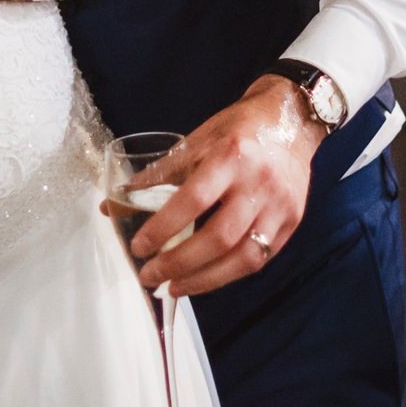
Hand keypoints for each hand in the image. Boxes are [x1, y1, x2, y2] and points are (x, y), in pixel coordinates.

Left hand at [128, 76, 323, 296]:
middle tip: (150, 276)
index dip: (164, 227)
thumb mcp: (197, 140)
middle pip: (219, 237)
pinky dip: (228, 274)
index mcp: (231, 155)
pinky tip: (204, 279)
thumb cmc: (238, 129)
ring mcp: (280, 206)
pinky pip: (259, 259)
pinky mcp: (292, 222)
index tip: (139, 247)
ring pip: (243, 257)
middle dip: (180, 263)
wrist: (293, 119)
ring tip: (174, 287)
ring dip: (204, 280)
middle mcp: (259, 183)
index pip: (194, 199)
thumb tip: (113, 205)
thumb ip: (160, 174)